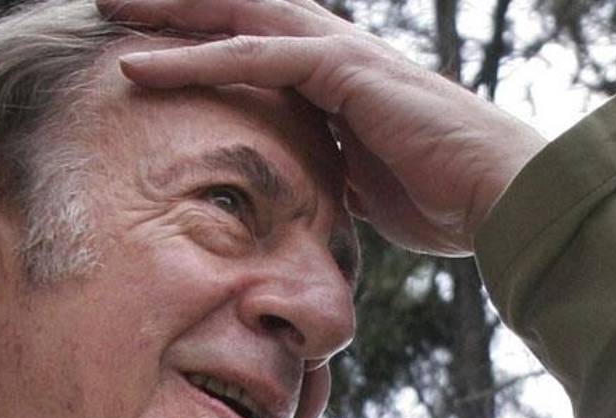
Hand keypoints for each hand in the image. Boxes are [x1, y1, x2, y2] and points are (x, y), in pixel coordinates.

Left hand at [97, 0, 546, 256]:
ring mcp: (342, 56)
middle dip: (178, 6)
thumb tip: (311, 191)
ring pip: (240, 16)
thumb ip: (335, 173)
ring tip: (110, 8)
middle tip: (114, 3)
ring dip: (173, 12)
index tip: (150, 48)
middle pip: (242, 13)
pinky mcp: (346, 70)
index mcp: (339, 82)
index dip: (204, 40)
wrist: (505, 197)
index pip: (259, 46)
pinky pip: (256, 55)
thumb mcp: (370, 188)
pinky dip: (196, 58)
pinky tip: (141, 65)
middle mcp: (336, 56)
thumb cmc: (448, 201)